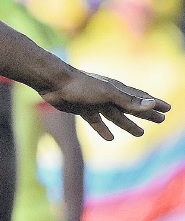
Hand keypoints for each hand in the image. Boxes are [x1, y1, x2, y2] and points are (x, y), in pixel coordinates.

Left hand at [40, 71, 169, 140]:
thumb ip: (128, 100)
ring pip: (115, 116)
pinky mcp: (82, 109)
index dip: (154, 104)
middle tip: (160, 121)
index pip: (140, 98)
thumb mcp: (107, 93)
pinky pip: (96, 121)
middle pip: (130, 108)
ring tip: (140, 133)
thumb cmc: (80, 85)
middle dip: (145, 114)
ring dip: (128, 124)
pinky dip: (103, 129)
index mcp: (116, 89)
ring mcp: (95, 102)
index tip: (168, 109)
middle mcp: (107, 95)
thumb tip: (151, 104)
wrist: (52, 82)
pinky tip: (109, 138)